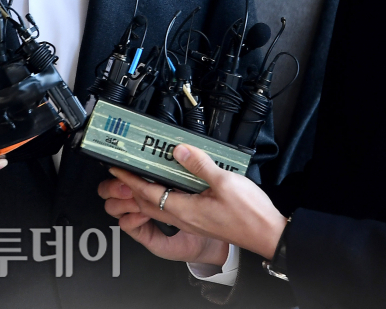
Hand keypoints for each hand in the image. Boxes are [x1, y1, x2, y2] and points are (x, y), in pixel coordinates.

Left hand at [105, 143, 287, 258]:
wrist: (268, 234)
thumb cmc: (249, 214)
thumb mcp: (224, 182)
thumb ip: (199, 165)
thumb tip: (179, 151)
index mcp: (185, 209)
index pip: (148, 193)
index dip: (130, 180)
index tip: (117, 169)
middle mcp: (184, 218)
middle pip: (149, 202)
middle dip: (131, 188)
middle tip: (121, 172)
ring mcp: (192, 221)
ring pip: (160, 206)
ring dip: (146, 192)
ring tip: (140, 176)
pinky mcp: (201, 220)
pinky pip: (174, 208)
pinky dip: (163, 196)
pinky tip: (169, 186)